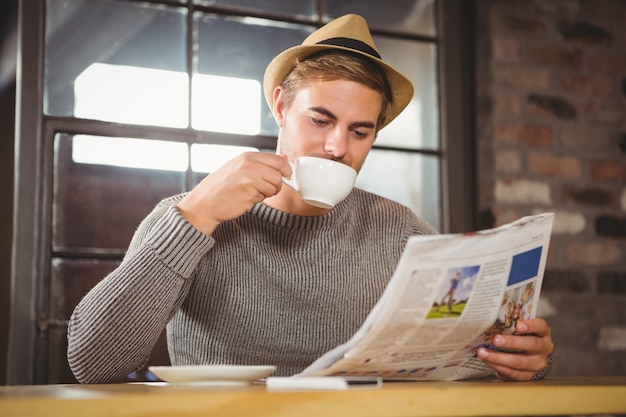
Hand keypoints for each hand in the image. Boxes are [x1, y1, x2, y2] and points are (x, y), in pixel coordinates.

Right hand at [176, 152, 290, 234]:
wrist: (205, 203)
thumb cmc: (222, 186)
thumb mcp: (240, 167)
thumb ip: (262, 163)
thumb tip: (284, 159)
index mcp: (247, 157)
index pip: (278, 160)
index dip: (285, 170)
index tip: (285, 177)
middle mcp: (249, 165)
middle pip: (279, 173)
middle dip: (277, 183)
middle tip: (266, 187)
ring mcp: (249, 179)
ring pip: (275, 186)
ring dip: (267, 192)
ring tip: (250, 192)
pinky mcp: (249, 193)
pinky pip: (264, 197)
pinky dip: (258, 199)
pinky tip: (245, 197)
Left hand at [477, 318, 553, 380]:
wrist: (534, 358)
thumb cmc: (524, 338)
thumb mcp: (523, 329)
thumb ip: (512, 325)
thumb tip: (490, 320)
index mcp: (543, 333)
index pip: (540, 326)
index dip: (530, 326)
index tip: (518, 326)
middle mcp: (544, 348)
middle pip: (530, 344)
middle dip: (511, 343)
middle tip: (495, 340)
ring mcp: (538, 364)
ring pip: (520, 362)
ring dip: (499, 358)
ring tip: (483, 353)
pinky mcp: (529, 376)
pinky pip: (513, 373)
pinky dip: (498, 367)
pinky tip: (488, 361)